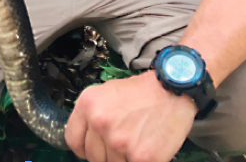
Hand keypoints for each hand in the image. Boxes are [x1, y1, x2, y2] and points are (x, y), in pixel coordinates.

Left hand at [65, 70, 197, 161]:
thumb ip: (92, 116)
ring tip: (136, 140)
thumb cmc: (140, 91)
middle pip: (93, 157)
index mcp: (88, 104)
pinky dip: (139, 161)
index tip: (95, 146)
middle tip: (123, 139)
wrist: (172, 89)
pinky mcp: (142, 158)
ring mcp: (120, 142)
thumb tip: (85, 142)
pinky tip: (145, 147)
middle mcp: (100, 122)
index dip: (84, 147)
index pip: (73, 141)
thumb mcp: (106, 92)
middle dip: (106, 153)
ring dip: (123, 158)